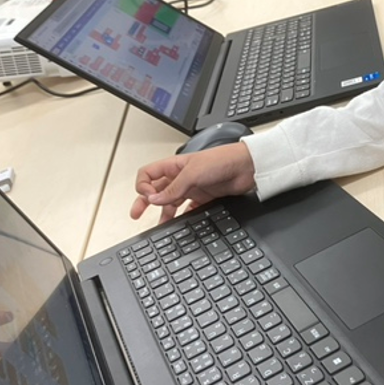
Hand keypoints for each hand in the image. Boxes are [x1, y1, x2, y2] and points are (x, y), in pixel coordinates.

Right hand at [130, 143, 256, 222]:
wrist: (247, 167)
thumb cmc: (222, 160)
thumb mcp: (192, 173)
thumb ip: (172, 188)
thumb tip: (153, 199)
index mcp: (174, 166)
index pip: (148, 174)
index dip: (143, 186)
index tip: (148, 197)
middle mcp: (180, 176)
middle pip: (156, 189)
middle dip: (144, 201)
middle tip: (136, 213)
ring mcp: (191, 187)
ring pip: (171, 202)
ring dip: (163, 212)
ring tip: (158, 224)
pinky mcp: (203, 197)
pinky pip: (187, 209)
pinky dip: (182, 216)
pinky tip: (179, 223)